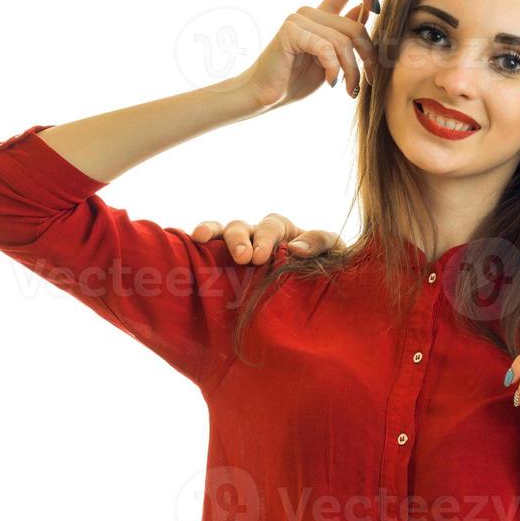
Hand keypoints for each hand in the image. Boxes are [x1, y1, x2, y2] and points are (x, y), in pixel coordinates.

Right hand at [191, 214, 348, 265]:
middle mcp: (256, 236)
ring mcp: (238, 249)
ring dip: (212, 233)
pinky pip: (207, 251)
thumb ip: (319, 243)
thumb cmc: (324, 266)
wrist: (316, 293)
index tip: (260, 257)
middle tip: (242, 258)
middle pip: (242, 226)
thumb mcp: (332, 251)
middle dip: (239, 239)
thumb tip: (294, 248)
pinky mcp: (225, 266)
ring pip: (222, 233)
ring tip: (201, 239)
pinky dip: (196, 245)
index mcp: (282, 231)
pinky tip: (186, 247)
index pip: (271, 227)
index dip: (264, 239)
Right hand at [235, 0, 379, 111]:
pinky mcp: (290, 32)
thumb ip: (346, 36)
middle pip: (355, 27)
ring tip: (348, 89)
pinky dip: (334, 69)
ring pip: (343, 41)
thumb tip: (366, 11)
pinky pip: (326, 48)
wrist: (265, 96)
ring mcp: (299, 20)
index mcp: (321, 15)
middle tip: (365, 82)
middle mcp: (310, 13)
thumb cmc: (296, 80)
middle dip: (367, 57)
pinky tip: (330, 83)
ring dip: (350, 70)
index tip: (378, 11)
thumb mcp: (331, 59)